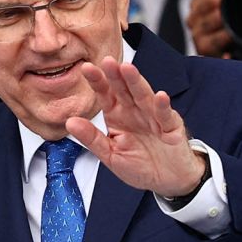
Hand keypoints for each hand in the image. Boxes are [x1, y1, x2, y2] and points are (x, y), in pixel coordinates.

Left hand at [65, 57, 203, 196]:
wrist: (168, 180)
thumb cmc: (141, 165)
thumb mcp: (110, 155)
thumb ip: (92, 139)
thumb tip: (70, 123)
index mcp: (117, 115)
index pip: (105, 94)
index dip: (97, 81)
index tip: (86, 68)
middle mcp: (135, 112)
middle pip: (125, 90)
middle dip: (116, 75)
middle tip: (107, 61)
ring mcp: (153, 117)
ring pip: (144, 96)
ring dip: (137, 82)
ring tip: (128, 69)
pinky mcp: (171, 128)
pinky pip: (166, 116)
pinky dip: (163, 107)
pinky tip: (160, 97)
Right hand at [187, 0, 241, 56]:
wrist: (223, 53)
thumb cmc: (226, 27)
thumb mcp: (228, 3)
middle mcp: (196, 12)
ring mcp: (198, 30)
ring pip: (210, 19)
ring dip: (219, 18)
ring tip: (228, 16)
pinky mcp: (202, 47)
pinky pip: (213, 41)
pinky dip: (222, 40)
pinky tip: (230, 38)